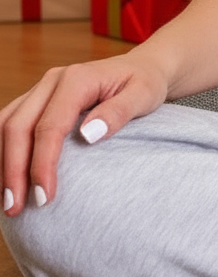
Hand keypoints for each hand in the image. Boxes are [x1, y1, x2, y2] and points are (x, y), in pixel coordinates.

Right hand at [1, 52, 168, 216]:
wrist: (143, 67)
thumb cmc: (146, 82)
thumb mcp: (144, 95)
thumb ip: (119, 112)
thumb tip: (88, 135)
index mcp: (77, 79)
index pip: (49, 126)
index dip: (42, 163)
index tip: (44, 197)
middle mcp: (53, 81)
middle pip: (17, 127)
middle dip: (12, 170)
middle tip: (15, 209)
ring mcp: (42, 89)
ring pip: (5, 125)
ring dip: (3, 163)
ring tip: (8, 201)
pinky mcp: (37, 100)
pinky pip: (10, 124)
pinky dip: (4, 151)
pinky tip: (9, 177)